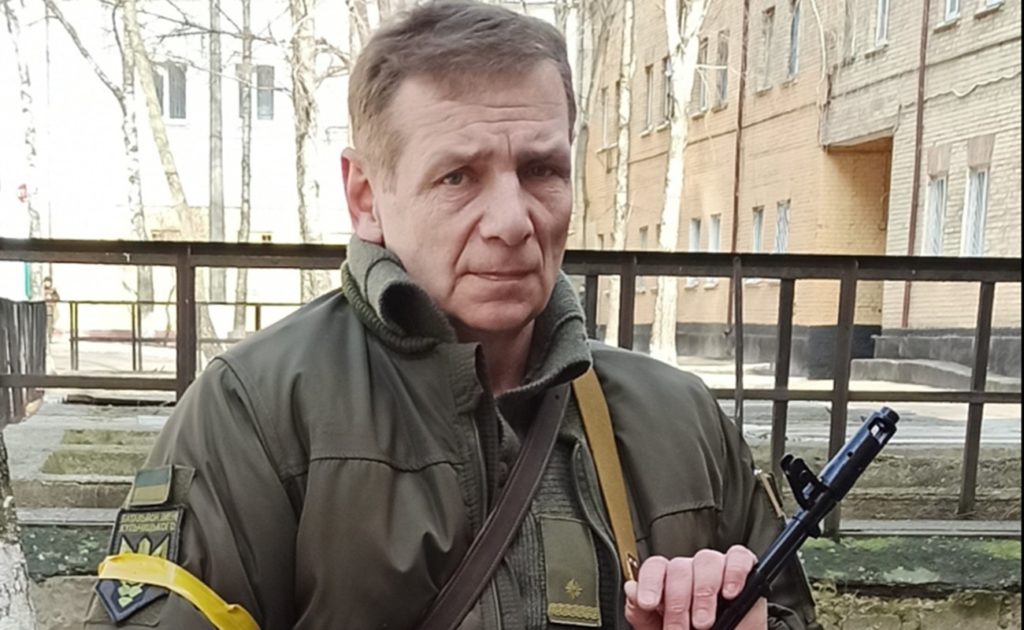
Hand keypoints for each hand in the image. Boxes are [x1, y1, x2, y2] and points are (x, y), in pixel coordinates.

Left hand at [623, 545, 767, 629]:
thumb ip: (642, 614)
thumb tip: (631, 590)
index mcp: (669, 583)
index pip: (655, 567)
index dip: (649, 583)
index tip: (648, 604)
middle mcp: (692, 572)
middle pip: (679, 567)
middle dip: (677, 603)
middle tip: (680, 629)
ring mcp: (718, 569)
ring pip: (706, 561)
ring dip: (703, 593)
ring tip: (703, 622)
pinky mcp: (745, 572)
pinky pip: (739, 558)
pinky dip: (734, 572)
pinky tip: (729, 593)